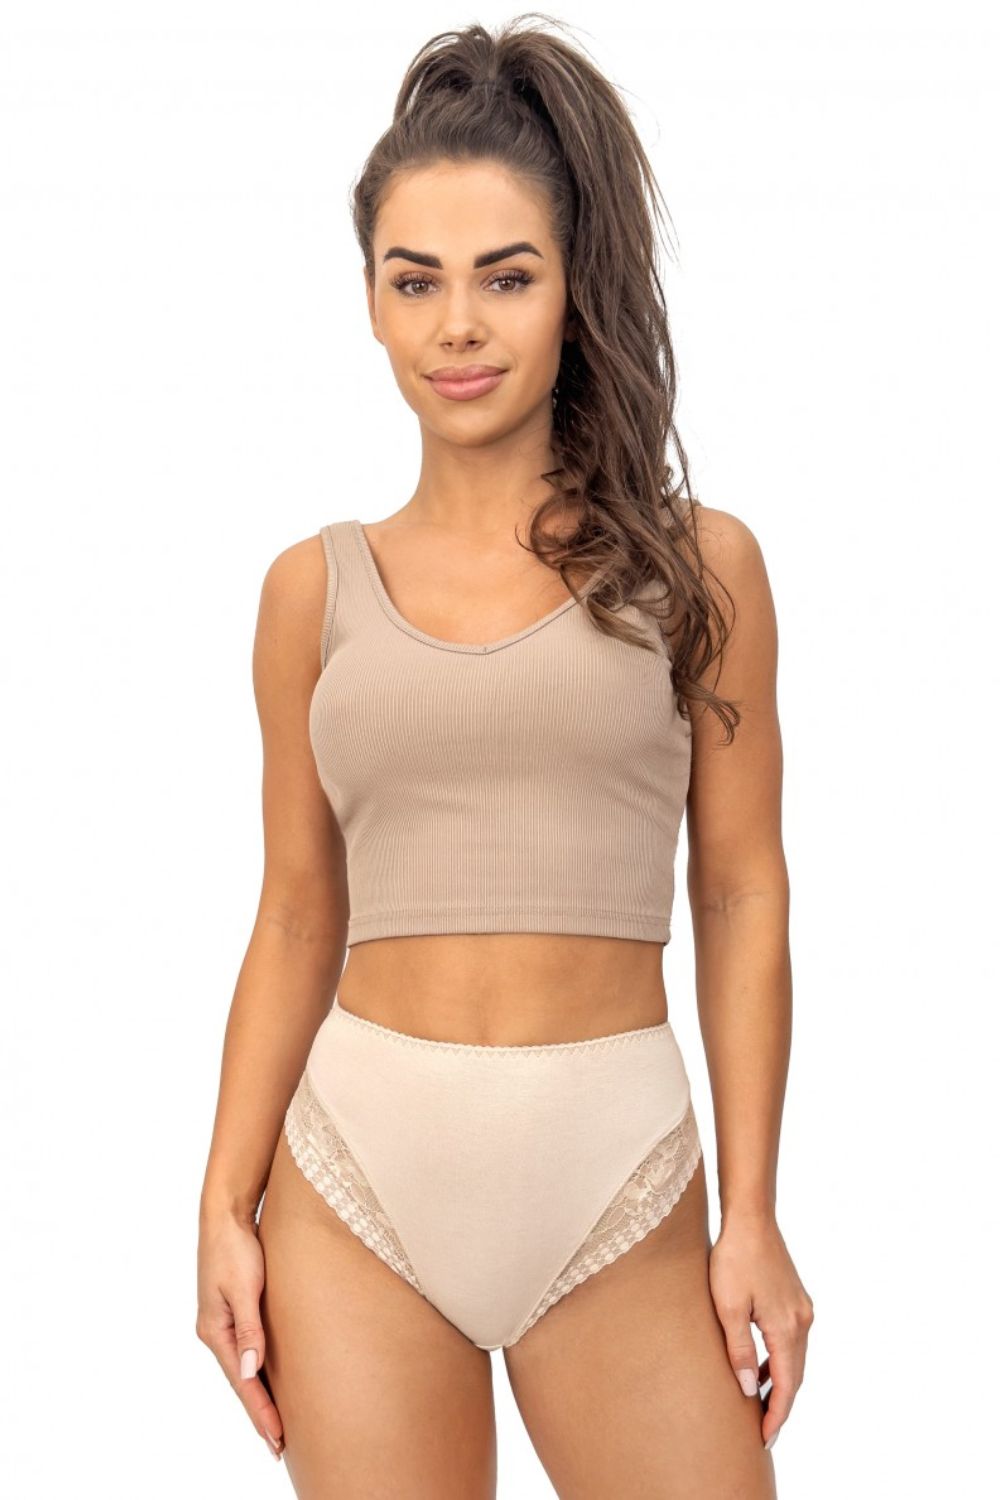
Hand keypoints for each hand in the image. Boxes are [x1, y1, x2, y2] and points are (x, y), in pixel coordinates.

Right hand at [196, 1207, 284, 1462]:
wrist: (225, 1216)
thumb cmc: (235, 1248)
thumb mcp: (244, 1287)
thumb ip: (250, 1329)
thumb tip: (251, 1370)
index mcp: (215, 1331)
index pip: (242, 1382)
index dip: (260, 1412)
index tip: (276, 1439)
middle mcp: (216, 1332)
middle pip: (241, 1382)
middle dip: (259, 1413)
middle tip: (279, 1446)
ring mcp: (223, 1322)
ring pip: (244, 1368)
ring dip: (259, 1395)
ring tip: (275, 1423)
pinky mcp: (234, 1310)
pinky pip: (247, 1350)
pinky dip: (257, 1371)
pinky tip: (266, 1380)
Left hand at [708, 1213, 813, 1450]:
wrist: (750, 1218)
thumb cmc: (733, 1258)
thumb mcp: (727, 1308)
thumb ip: (738, 1350)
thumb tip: (748, 1390)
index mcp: (786, 1328)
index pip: (786, 1385)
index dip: (777, 1415)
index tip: (764, 1440)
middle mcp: (802, 1321)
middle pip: (795, 1376)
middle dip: (780, 1405)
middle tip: (763, 1432)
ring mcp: (801, 1309)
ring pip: (794, 1358)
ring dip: (780, 1382)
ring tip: (759, 1406)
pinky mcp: (795, 1298)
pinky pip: (790, 1340)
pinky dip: (778, 1359)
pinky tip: (759, 1366)